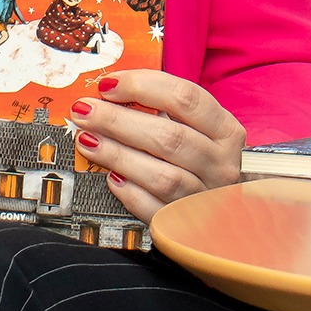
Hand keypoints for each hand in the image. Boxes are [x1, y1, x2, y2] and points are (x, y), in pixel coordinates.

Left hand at [69, 69, 244, 223]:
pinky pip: (154, 209)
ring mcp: (205, 198)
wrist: (220, 214)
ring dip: (118, 155)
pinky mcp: (186, 226)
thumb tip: (109, 91)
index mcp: (225, 130)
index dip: (142, 86)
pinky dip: (130, 193)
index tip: (107, 84)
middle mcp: (221, 164)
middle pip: (169, 137)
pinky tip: (110, 177)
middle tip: (85, 110)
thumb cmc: (196, 157)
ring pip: (161, 176)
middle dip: (119, 120)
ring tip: (87, 140)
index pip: (185, 98)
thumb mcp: (193, 127)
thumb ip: (161, 108)